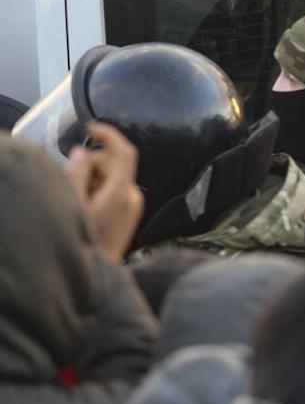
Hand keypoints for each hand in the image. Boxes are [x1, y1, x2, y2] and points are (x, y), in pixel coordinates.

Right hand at [66, 122, 144, 263]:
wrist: (98, 277)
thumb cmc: (84, 244)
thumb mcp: (72, 206)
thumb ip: (77, 175)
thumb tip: (82, 152)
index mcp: (122, 193)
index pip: (124, 152)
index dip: (109, 134)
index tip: (90, 126)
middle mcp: (133, 197)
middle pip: (113, 162)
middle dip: (91, 164)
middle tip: (71, 182)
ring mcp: (134, 206)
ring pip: (112, 175)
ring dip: (93, 178)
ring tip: (78, 200)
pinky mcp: (130, 213)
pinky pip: (114, 189)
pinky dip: (99, 188)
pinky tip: (85, 205)